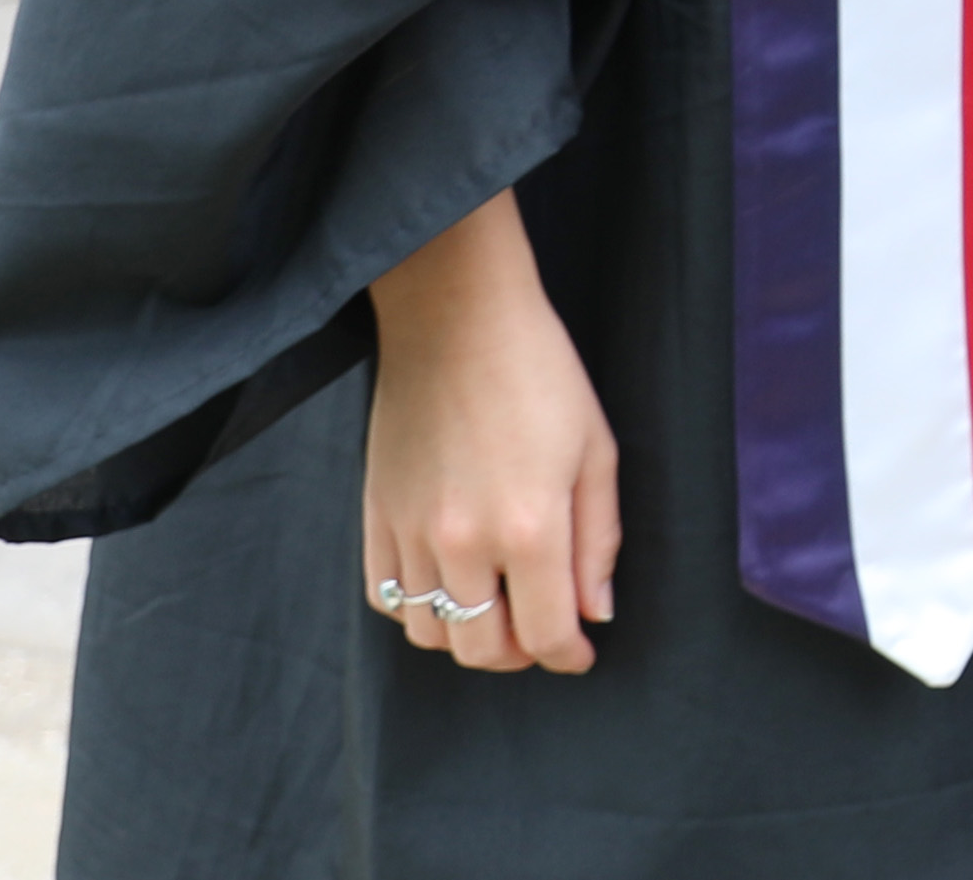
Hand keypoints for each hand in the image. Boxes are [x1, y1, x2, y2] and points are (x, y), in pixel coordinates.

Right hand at [363, 190, 619, 673]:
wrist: (456, 317)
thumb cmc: (540, 374)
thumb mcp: (596, 451)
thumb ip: (598, 541)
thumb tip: (596, 613)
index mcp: (530, 527)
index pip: (545, 635)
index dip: (568, 656)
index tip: (581, 654)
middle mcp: (464, 542)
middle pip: (482, 650)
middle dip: (520, 655)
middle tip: (543, 633)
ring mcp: (410, 532)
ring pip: (431, 634)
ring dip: (467, 637)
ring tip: (498, 609)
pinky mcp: (374, 516)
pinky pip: (387, 598)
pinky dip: (419, 609)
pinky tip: (450, 584)